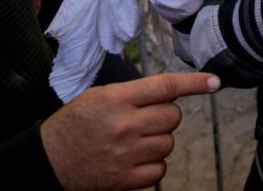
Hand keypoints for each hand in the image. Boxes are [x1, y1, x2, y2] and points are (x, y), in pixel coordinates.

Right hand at [41, 72, 220, 190]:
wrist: (48, 161)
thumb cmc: (75, 124)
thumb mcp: (100, 96)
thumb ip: (135, 93)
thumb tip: (172, 92)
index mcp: (116, 99)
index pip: (165, 86)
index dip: (195, 83)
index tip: (215, 82)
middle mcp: (124, 126)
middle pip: (173, 116)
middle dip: (165, 116)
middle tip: (145, 118)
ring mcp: (126, 155)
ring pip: (168, 143)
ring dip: (158, 140)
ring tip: (134, 140)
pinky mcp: (125, 179)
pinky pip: (160, 169)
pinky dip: (153, 165)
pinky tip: (134, 159)